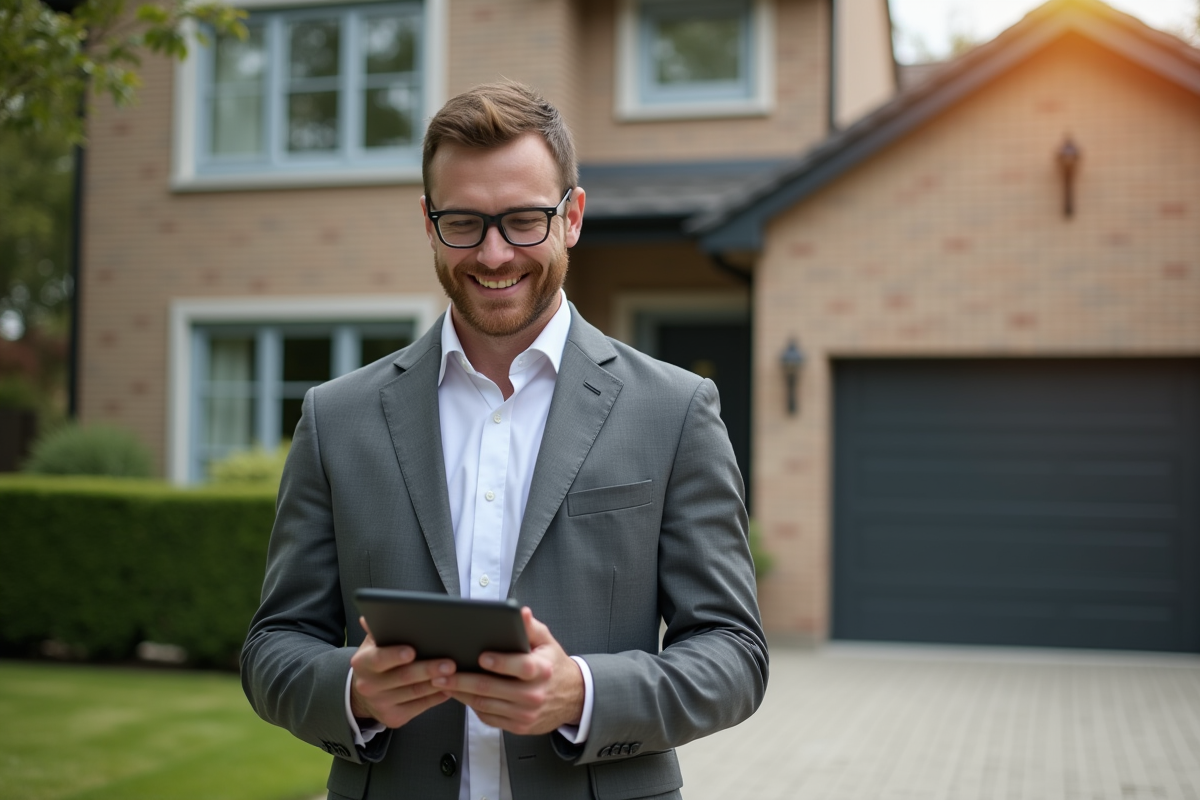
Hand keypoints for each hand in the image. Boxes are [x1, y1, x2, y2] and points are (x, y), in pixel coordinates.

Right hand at [349, 617, 454, 728]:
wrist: (363, 694)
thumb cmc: (376, 660)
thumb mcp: (373, 644)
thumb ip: (380, 629)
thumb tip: (381, 612)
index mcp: (362, 663)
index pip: (379, 659)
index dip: (395, 655)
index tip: (413, 650)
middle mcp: (368, 685)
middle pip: (403, 677)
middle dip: (428, 669)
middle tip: (450, 663)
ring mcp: (381, 704)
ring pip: (415, 693)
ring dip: (438, 683)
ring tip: (457, 673)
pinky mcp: (394, 718)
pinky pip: (421, 707)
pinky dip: (437, 697)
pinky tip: (450, 688)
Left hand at [436, 607, 583, 735]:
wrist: (572, 698)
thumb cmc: (553, 665)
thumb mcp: (547, 642)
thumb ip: (531, 627)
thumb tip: (521, 612)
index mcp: (543, 670)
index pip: (521, 667)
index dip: (501, 663)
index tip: (481, 657)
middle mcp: (535, 694)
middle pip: (493, 689)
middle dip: (463, 680)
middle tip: (442, 673)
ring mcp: (526, 714)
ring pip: (486, 705)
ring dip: (461, 694)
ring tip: (444, 683)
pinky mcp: (519, 727)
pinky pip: (489, 717)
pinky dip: (472, 707)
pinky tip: (460, 695)